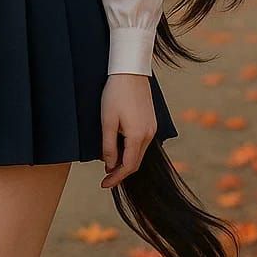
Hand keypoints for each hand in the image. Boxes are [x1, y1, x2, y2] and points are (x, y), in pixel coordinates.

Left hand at [100, 73, 155, 188]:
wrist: (130, 71)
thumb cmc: (115, 94)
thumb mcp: (107, 121)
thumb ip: (109, 145)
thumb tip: (110, 165)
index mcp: (138, 136)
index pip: (129, 166)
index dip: (116, 178)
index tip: (104, 184)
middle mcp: (149, 134)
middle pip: (136, 161)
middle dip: (121, 171)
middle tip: (106, 178)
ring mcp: (152, 127)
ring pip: (140, 152)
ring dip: (126, 160)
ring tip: (110, 164)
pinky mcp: (151, 121)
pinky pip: (142, 142)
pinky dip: (131, 150)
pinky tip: (120, 149)